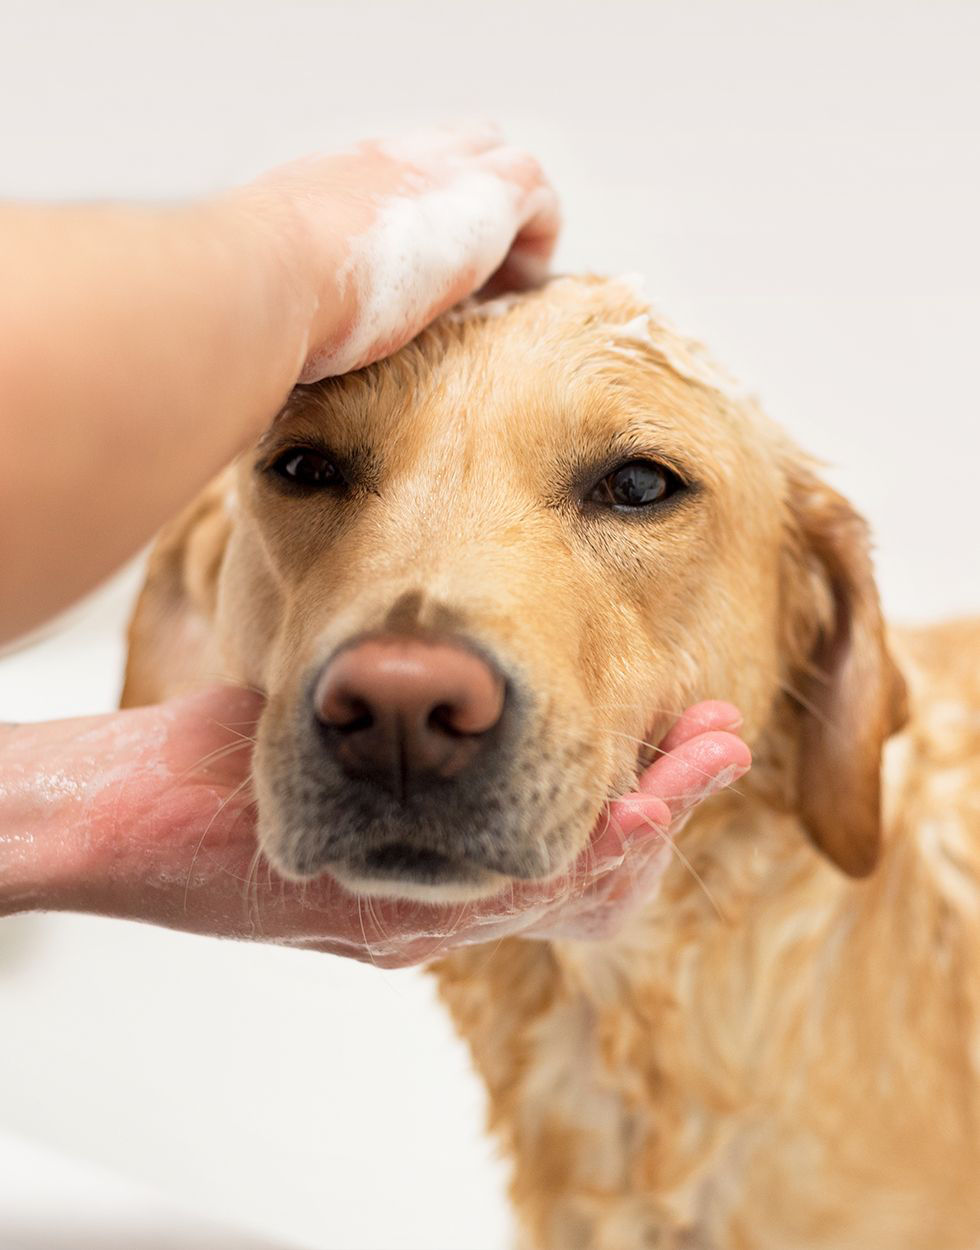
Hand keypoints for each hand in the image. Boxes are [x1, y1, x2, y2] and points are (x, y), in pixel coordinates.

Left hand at [0, 689, 748, 964]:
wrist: (129, 812)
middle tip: (726, 740)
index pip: (575, 834)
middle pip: (594, 864)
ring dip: (655, 818)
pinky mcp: (398, 925)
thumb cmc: (227, 755)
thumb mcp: (335, 723)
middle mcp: (450, 901)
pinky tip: (642, 805)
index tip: (696, 726)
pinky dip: (596, 850)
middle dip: (668, 799)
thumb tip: (464, 653)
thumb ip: (407, 708)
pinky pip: (518, 896)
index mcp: (444, 861)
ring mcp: (430, 919)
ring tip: (715, 757)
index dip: (644, 787)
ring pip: (577, 882)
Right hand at [246, 122, 560, 380]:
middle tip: (477, 278)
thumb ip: (289, 304)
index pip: (394, 174)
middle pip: (457, 146)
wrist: (268, 277)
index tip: (424, 271)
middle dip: (477, 203)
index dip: (422, 213)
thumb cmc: (258, 302)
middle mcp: (389, 163)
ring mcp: (440, 171)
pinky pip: (538, 195)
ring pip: (503, 163)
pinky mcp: (485, 198)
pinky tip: (516, 295)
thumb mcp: (274, 291)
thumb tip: (275, 349)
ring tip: (504, 292)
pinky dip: (538, 241)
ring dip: (513, 225)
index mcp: (336, 183)